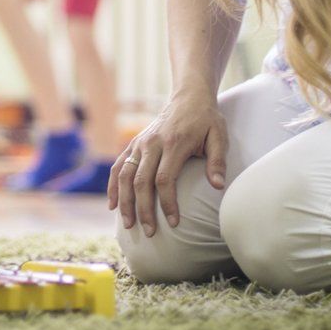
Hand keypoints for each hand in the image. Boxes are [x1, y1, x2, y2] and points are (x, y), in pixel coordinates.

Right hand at [108, 91, 227, 236]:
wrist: (188, 96)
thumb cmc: (206, 120)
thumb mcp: (218, 136)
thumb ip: (217, 161)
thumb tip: (218, 186)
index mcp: (174, 143)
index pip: (165, 179)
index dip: (167, 203)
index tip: (173, 223)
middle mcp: (152, 143)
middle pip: (141, 180)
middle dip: (143, 209)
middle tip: (149, 232)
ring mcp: (140, 143)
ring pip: (124, 174)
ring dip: (124, 200)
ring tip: (128, 224)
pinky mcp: (134, 143)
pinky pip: (118, 165)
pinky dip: (112, 185)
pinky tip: (112, 205)